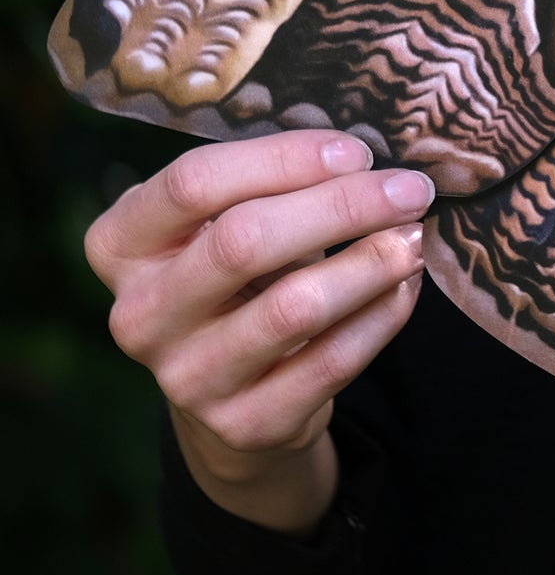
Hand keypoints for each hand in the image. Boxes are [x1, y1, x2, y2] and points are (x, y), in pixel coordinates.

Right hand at [85, 130, 434, 535]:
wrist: (234, 394)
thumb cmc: (239, 281)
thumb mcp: (228, 226)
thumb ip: (275, 189)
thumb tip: (365, 163)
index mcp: (121, 245)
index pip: (194, 182)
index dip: (284, 160)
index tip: (356, 152)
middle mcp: (140, 314)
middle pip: (245, 240)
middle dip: (343, 207)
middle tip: (411, 190)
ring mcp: (187, 377)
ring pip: (295, 307)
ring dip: (371, 263)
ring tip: (412, 237)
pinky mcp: (245, 423)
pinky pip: (332, 360)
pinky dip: (382, 315)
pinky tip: (405, 285)